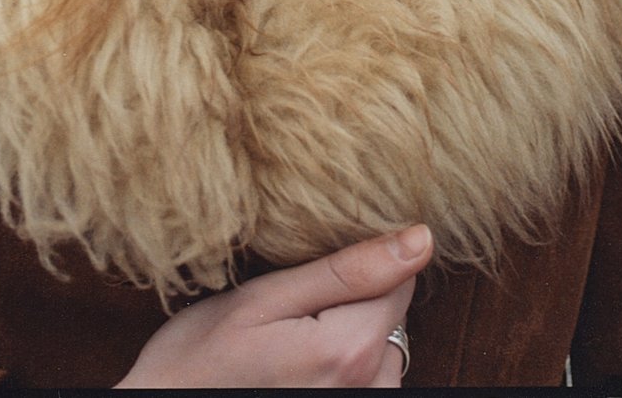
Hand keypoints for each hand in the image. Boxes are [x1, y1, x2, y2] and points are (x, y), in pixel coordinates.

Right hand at [113, 224, 431, 388]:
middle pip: (394, 314)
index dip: (360, 258)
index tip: (315, 263)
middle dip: (355, 298)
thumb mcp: (263, 299)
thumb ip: (347, 270)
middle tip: (292, 306)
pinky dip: (343, 364)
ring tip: (290, 338)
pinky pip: (370, 380)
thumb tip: (420, 239)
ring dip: (350, 334)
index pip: (399, 277)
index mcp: (351, 349)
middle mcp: (371, 388)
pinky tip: (297, 364)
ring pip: (385, 347)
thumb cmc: (201, 359)